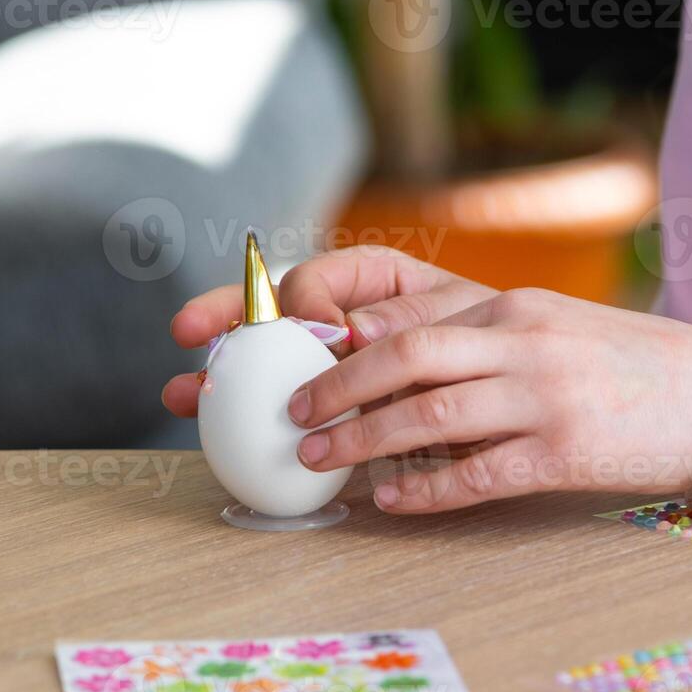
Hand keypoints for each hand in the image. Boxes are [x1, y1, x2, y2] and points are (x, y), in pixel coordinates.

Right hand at [162, 246, 495, 415]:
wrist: (510, 385)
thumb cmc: (490, 338)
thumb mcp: (463, 320)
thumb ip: (413, 316)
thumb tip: (354, 328)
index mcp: (371, 277)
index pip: (323, 277)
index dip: (310, 303)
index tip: (323, 335)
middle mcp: (337, 309)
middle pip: (269, 303)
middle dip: (226, 312)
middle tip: (188, 330)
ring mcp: (322, 353)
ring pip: (258, 350)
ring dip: (215, 367)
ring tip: (180, 390)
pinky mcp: (319, 394)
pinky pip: (269, 394)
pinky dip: (232, 403)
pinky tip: (193, 414)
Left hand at [288, 288, 691, 513]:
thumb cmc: (623, 363)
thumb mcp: (550, 325)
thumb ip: (479, 334)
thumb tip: (388, 354)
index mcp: (515, 305)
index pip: (411, 320)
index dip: (346, 347)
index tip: (303, 368)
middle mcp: (524, 342)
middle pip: (407, 358)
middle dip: (338, 387)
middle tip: (294, 414)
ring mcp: (545, 398)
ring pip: (432, 416)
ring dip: (366, 439)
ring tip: (322, 458)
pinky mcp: (565, 454)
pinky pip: (479, 475)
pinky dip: (428, 491)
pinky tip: (393, 501)